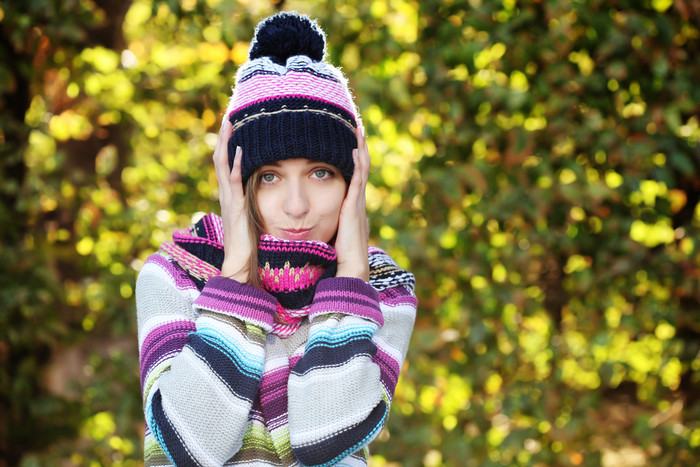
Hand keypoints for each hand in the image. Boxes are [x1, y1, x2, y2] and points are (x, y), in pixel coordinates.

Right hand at [213, 119, 251, 281]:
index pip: (227, 164)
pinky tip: (240, 149)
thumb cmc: (249, 244)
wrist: (239, 262)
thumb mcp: (252, 218)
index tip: (234, 128)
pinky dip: (235, 164)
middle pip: (221, 158)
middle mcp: (226, 194)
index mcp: (231, 195)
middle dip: (224, 138)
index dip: (229, 146)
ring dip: (226, 143)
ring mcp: (228, 199)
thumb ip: (254, 205)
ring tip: (229, 124)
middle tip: (228, 117)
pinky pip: (233, 181)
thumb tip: (266, 195)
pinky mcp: (233, 205)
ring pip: (222, 164)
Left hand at [335, 122, 369, 281]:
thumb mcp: (331, 235)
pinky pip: (358, 178)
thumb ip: (326, 226)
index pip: (354, 176)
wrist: (349, 268)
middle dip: (359, 146)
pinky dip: (357, 163)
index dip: (353, 159)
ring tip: (357, 129)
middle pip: (361, 167)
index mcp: (350, 207)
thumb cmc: (338, 255)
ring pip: (362, 168)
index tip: (349, 142)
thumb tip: (312, 223)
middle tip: (356, 127)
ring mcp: (357, 202)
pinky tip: (354, 148)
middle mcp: (357, 201)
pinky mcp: (354, 206)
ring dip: (360, 148)